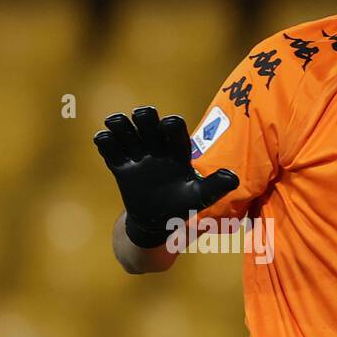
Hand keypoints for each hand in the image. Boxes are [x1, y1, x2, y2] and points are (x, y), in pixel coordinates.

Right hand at [93, 106, 238, 248]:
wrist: (157, 222)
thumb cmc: (181, 206)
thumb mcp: (199, 197)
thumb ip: (214, 186)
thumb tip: (234, 178)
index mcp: (177, 151)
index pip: (175, 131)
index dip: (171, 126)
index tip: (167, 124)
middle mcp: (157, 148)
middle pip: (150, 124)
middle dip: (146, 118)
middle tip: (140, 115)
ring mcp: (138, 156)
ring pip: (128, 133)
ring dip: (122, 125)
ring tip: (115, 122)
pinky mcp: (121, 167)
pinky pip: (112, 152)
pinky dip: (106, 143)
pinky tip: (102, 138)